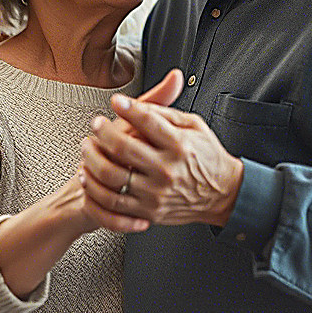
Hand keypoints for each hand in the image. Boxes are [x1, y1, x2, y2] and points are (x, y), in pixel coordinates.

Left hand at [80, 86, 243, 229]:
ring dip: (92, 158)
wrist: (223, 195)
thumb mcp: (195, 126)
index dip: (126, 108)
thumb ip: (166, 112)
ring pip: (111, 175)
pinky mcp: (148, 211)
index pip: (146, 122)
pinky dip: (95, 188)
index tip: (115, 101)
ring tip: (88, 146)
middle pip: (122, 147)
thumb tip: (138, 103)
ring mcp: (155, 193)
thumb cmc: (207, 158)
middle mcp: (166, 170)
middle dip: (102, 131)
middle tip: (97, 123)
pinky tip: (89, 174)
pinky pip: (112, 203)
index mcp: (179, 145)